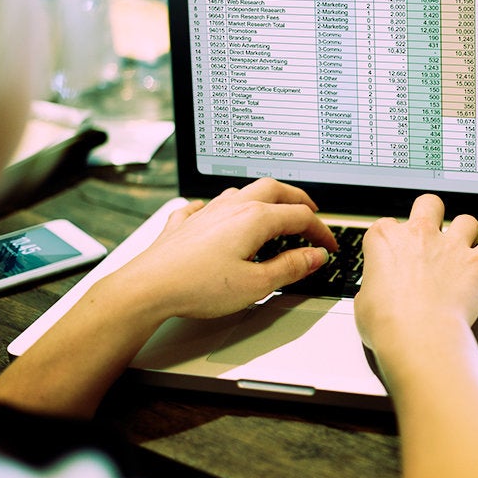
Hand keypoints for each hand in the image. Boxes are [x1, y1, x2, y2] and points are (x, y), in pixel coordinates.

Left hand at [111, 178, 337, 320]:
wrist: (148, 287)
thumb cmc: (197, 286)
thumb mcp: (256, 284)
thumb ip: (290, 268)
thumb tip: (314, 256)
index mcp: (254, 219)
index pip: (300, 217)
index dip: (321, 231)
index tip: (329, 246)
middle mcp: (231, 208)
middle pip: (274, 190)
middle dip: (297, 199)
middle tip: (311, 212)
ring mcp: (206, 212)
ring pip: (241, 192)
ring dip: (263, 198)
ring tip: (272, 211)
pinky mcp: (184, 224)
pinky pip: (204, 206)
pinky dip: (218, 208)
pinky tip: (214, 213)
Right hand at [354, 194, 477, 354]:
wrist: (418, 337)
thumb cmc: (388, 324)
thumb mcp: (362, 304)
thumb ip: (372, 289)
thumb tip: (375, 294)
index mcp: (386, 240)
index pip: (387, 226)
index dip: (392, 240)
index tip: (394, 254)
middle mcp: (420, 235)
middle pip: (429, 204)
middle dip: (431, 213)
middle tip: (431, 228)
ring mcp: (452, 247)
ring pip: (466, 221)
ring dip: (466, 230)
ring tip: (466, 242)